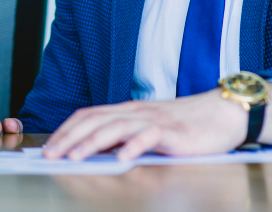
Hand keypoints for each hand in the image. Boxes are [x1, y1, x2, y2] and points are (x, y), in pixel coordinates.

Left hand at [42, 90, 247, 160]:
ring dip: (92, 142)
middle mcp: (136, 112)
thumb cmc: (185, 126)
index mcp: (127, 111)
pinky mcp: (173, 132)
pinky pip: (150, 136)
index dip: (66, 129)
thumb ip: (125, 137)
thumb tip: (96, 152)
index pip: (88, 115)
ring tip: (76, 158)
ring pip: (116, 126)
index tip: (49, 146)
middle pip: (95, 120)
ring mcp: (154, 120)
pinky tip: (123, 159)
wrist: (222, 114)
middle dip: (70, 138)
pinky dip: (134, 146)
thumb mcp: (148, 129)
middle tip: (51, 155)